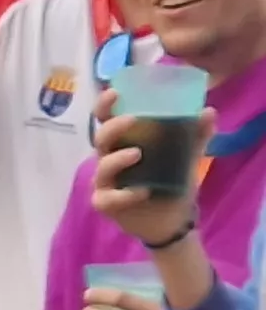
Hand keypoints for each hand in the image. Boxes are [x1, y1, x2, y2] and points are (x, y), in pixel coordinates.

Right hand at [90, 107, 201, 249]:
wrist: (170, 218)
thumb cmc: (171, 181)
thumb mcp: (187, 155)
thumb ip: (196, 135)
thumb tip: (208, 111)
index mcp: (124, 142)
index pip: (107, 120)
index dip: (106, 105)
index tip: (115, 92)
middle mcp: (110, 159)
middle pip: (100, 139)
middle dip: (113, 128)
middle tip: (132, 120)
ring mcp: (105, 183)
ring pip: (102, 168)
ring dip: (117, 160)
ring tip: (137, 154)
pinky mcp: (106, 204)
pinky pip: (108, 198)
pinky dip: (124, 195)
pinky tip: (143, 192)